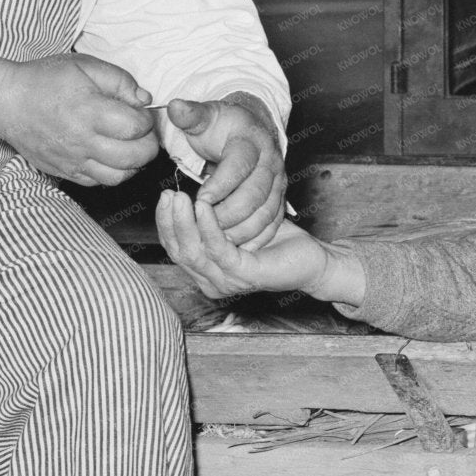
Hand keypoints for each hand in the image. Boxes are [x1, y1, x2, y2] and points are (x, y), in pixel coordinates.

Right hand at [0, 53, 159, 185]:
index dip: (146, 120)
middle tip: (142, 133)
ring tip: (128, 147)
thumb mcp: (85, 64)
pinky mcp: (65, 172)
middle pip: (134, 157)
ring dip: (132, 164)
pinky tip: (108, 155)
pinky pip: (98, 182)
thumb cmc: (45, 80)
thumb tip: (144, 100)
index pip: (135, 128)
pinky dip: (110, 172)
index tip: (139, 113)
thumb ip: (120, 80)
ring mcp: (73, 161)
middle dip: (147, 145)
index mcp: (89, 111)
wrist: (7, 102)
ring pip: (118, 177)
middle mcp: (82, 141)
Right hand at [156, 190, 361, 303]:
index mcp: (207, 272)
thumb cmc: (276, 241)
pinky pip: (217, 249)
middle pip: (178, 251)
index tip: (164, 196)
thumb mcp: (236, 226)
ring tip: (180, 197)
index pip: (175, 248)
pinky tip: (203, 206)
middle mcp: (212, 282)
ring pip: (192, 252)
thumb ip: (213, 218)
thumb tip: (190, 195)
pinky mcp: (243, 275)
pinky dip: (207, 226)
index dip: (166, 223)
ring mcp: (227, 282)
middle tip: (167, 194)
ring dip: (183, 222)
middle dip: (169, 221)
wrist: (311, 258)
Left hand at [163, 95, 285, 246]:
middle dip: (228, 214)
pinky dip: (255, 238)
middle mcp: (271, 163)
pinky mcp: (279, 200)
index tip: (199, 199)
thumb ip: (190, 114)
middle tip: (204, 224)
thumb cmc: (223, 128)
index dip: (220, 185)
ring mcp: (278, 183)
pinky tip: (235, 245)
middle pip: (255, 195)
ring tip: (216, 237)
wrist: (248, 131)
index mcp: (252, 142)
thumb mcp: (206, 116)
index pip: (239, 166)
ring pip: (266, 214)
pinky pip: (273, 224)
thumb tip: (176, 106)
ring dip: (240, 230)